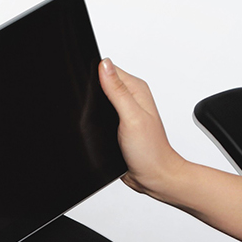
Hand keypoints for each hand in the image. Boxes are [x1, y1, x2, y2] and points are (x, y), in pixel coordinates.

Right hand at [98, 58, 189, 201]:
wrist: (154, 177)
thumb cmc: (150, 151)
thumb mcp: (132, 117)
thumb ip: (117, 91)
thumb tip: (104, 65)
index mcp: (136, 90)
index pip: (109, 69)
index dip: (94, 73)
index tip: (87, 85)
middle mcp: (131, 98)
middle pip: (101, 82)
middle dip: (91, 91)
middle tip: (92, 108)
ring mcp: (124, 112)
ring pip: (98, 100)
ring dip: (91, 107)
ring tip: (95, 118)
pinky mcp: (117, 125)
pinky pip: (99, 115)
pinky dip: (94, 119)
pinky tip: (95, 127)